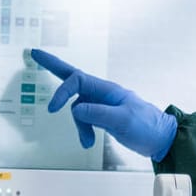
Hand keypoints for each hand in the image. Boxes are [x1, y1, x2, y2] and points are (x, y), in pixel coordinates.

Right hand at [31, 49, 177, 159]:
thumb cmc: (147, 126)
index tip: (53, 109)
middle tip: (34, 53)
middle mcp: (101, 93)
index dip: (62, 92)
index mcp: (107, 89)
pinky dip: (84, 131)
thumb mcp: (123, 120)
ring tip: (87, 142)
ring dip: (78, 126)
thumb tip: (75, 109)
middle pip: (72, 77)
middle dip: (53, 66)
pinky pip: (84, 120)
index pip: (77, 81)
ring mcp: (101, 105)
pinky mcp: (102, 117)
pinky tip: (88, 142)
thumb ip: (98, 113)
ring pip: (77, 109)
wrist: (160, 139)